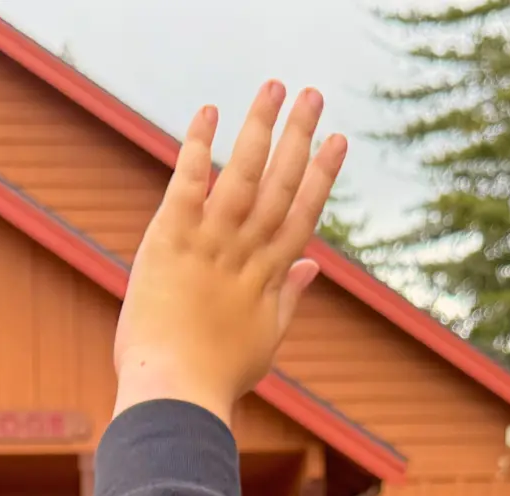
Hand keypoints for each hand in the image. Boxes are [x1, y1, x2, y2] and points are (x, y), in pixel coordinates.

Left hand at [114, 82, 347, 424]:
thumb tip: (312, 266)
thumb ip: (289, 298)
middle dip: (299, 137)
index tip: (339, 141)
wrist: (175, 395)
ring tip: (274, 87)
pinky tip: (209, 111)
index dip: (322, 176)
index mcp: (269, 278)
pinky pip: (187, 183)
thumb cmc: (215, 379)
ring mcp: (209, 245)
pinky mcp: (170, 241)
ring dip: (259, 127)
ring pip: (241, 174)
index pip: (302, 215)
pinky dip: (197, 146)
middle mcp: (244, 254)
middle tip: (314, 95)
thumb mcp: (264, 342)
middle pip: (279, 185)